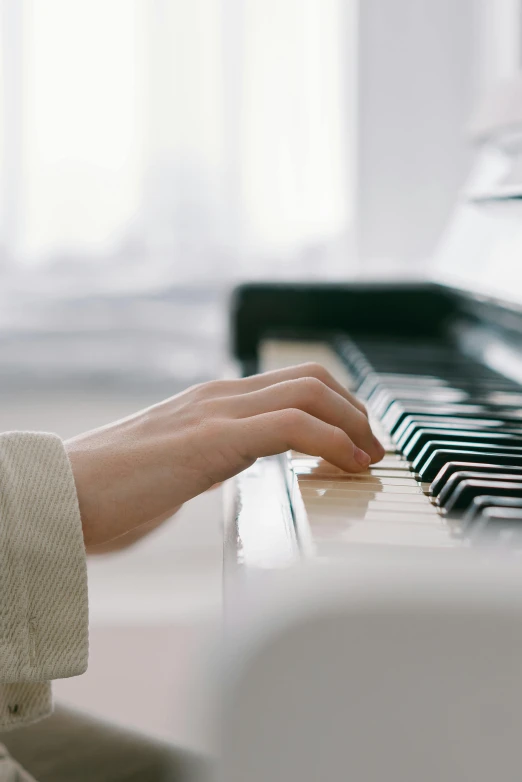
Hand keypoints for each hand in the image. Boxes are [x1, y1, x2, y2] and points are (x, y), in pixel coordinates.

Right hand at [65, 363, 384, 547]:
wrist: (61, 497)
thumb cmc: (111, 493)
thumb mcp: (176, 470)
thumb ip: (209, 461)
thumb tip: (232, 471)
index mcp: (212, 403)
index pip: (290, 381)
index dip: (336, 405)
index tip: (358, 442)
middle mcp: (218, 397)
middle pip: (310, 376)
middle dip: (355, 408)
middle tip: (373, 449)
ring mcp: (215, 412)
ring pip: (308, 389)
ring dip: (353, 421)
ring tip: (369, 459)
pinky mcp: (211, 439)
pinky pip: (290, 424)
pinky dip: (332, 440)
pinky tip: (347, 467)